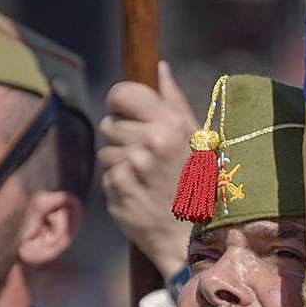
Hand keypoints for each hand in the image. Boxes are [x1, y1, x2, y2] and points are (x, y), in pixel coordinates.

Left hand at [98, 61, 196, 277]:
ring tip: (145, 176)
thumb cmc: (199, 185)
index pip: (122, 93)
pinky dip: (119, 182)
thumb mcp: (196, 140)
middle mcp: (149, 143)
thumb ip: (174, 102)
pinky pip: (106, 174)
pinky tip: (139, 191)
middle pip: (109, 123)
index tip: (125, 112)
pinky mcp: (116, 189)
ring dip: (120, 161)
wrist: (191, 237)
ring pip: (106, 150)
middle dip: (122, 136)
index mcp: (170, 125)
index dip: (119, 101)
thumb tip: (159, 69)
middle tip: (145, 155)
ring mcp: (131, 167)